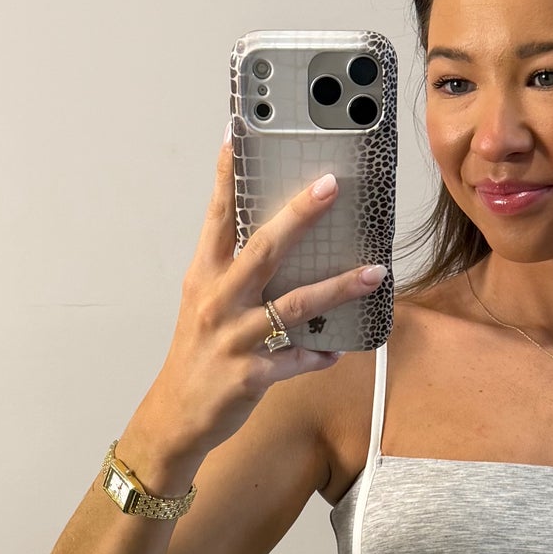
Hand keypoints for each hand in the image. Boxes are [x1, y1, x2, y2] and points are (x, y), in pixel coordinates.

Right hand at [121, 140, 387, 489]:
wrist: (176, 417)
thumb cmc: (197, 354)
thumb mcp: (204, 303)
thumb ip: (234, 270)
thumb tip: (280, 236)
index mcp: (204, 277)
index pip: (216, 218)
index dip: (227, 177)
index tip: (238, 136)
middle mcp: (217, 301)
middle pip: (263, 249)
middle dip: (299, 215)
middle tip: (331, 185)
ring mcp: (234, 339)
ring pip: (293, 305)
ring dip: (339, 288)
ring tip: (376, 274)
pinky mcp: (250, 376)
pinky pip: (297, 359)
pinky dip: (321, 354)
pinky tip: (340, 349)